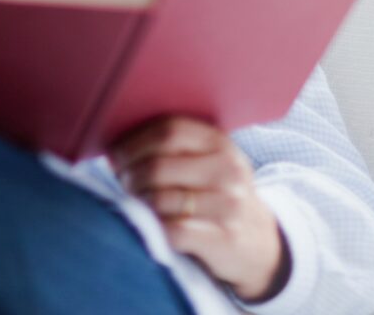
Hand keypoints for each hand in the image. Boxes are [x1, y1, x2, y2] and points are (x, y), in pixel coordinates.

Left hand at [107, 116, 288, 302]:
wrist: (260, 243)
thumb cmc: (217, 195)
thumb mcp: (207, 162)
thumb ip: (171, 148)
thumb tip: (113, 150)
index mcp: (219, 142)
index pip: (168, 131)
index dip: (133, 142)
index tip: (115, 156)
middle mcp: (227, 170)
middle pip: (158, 166)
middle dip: (129, 176)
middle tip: (123, 184)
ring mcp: (228, 205)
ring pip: (160, 199)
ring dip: (138, 203)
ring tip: (138, 204)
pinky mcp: (223, 238)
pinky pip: (171, 231)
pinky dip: (153, 228)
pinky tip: (153, 225)